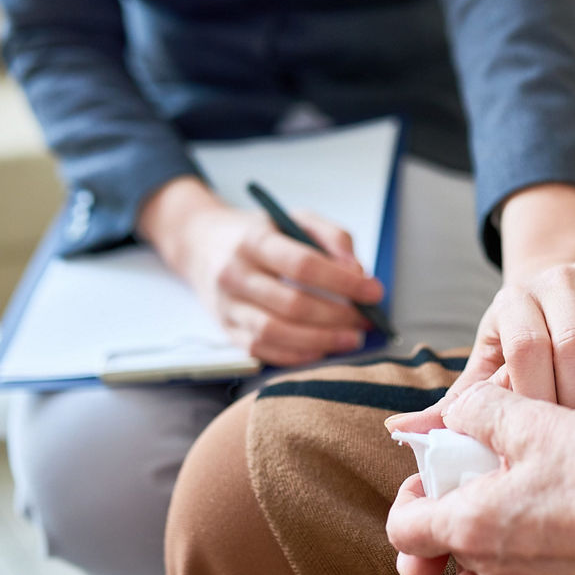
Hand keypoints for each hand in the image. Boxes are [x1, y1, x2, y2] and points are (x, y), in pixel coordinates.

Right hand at [140, 176, 383, 365]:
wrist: (200, 244)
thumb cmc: (258, 232)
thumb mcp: (294, 218)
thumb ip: (332, 237)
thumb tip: (358, 271)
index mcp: (254, 240)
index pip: (303, 264)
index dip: (343, 282)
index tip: (374, 291)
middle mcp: (235, 274)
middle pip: (292, 304)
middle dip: (338, 316)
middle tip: (366, 320)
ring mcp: (227, 305)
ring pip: (276, 333)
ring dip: (321, 341)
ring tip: (351, 339)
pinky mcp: (226, 330)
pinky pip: (263, 351)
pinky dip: (298, 355)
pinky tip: (323, 349)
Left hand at [386, 382, 574, 574]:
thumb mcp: (535, 421)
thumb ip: (480, 410)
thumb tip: (456, 412)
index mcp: (472, 528)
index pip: (404, 530)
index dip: (411, 497)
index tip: (438, 473)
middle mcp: (494, 572)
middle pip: (450, 548)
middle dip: (462, 510)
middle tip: (493, 475)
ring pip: (489, 568)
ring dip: (498, 534)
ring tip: (531, 494)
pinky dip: (533, 553)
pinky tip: (563, 519)